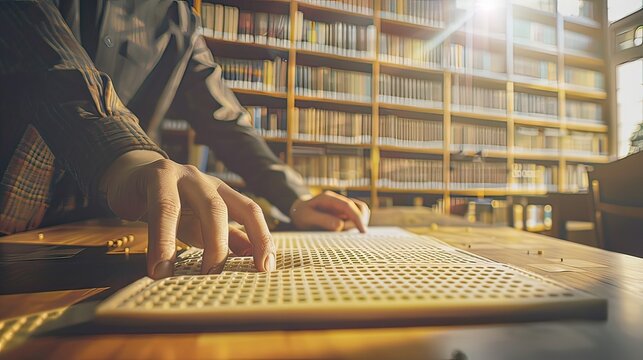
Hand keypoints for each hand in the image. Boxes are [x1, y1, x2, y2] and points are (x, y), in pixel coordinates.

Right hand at [101, 151, 274, 278]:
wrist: (129, 180)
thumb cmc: (170, 207)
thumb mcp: (200, 224)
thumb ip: (228, 238)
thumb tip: (252, 260)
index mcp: (221, 192)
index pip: (250, 211)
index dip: (261, 237)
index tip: (265, 267)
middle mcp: (204, 181)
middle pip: (220, 209)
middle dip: (219, 245)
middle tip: (213, 276)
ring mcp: (179, 175)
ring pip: (188, 205)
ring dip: (185, 242)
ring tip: (177, 274)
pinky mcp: (153, 176)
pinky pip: (160, 208)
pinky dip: (160, 240)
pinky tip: (157, 265)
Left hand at [289, 191, 369, 231]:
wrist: (297, 212)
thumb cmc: (300, 215)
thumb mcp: (306, 218)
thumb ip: (322, 220)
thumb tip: (341, 226)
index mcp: (328, 198)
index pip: (348, 205)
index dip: (357, 218)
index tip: (362, 231)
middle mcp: (337, 201)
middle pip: (358, 209)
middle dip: (355, 223)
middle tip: (342, 234)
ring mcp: (341, 207)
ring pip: (360, 213)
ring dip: (356, 224)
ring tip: (342, 233)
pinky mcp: (342, 214)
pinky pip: (355, 218)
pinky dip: (354, 226)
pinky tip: (344, 232)